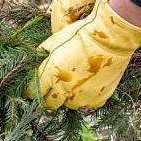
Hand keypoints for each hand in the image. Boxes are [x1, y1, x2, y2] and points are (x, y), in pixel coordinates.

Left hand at [26, 0, 140, 109]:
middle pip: (49, 103)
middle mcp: (65, 90)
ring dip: (68, 97)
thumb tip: (32, 66)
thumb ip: (41, 57)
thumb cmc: (79, 36)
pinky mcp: (98, 98)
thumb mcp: (53, 42)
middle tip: (52, 87)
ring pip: (69, 105)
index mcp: (51, 75)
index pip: (34, 92)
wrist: (110, 39)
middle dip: (48, 96)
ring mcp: (83, 96)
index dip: (30, 90)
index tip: (30, 89)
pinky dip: (87, 97)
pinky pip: (88, 104)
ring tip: (73, 83)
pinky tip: (89, 84)